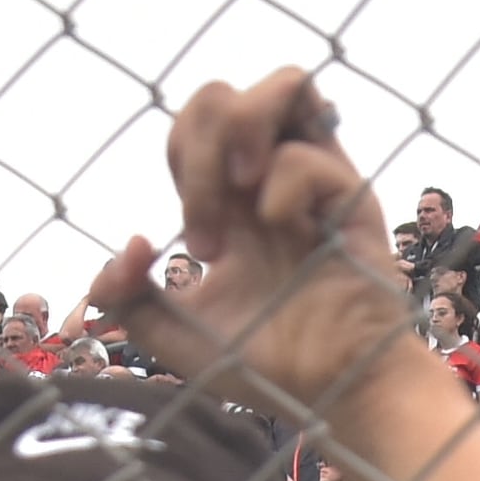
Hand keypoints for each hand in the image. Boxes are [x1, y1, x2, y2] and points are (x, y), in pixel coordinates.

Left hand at [84, 70, 421, 418]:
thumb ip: (126, 297)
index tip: (189, 246)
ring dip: (243, 130)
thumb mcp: (170, 334)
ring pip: (286, 83)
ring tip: (242, 189)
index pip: (197, 123)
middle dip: (196, 150)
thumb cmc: (264, 367)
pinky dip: (284, 184)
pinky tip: (287, 228)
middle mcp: (273, 179)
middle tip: (208, 230)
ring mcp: (317, 184)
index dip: (179, 159)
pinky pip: (310, 154)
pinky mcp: (353, 202)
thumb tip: (130, 247)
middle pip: (222, 94)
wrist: (326, 397)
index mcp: (233, 199)